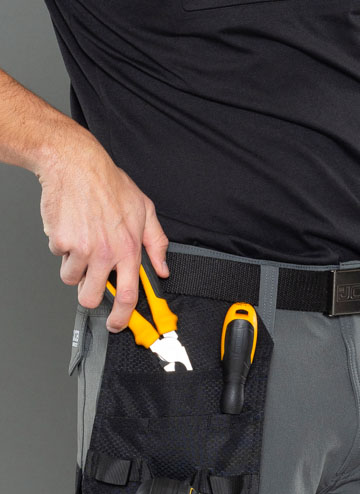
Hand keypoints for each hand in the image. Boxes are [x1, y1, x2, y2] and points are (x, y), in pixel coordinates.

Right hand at [36, 123, 168, 331]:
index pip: (128, 295)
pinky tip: (71, 229)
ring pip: (71, 279)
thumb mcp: (145, 210)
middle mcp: (105, 253)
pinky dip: (62, 248)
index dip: (122, 318)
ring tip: (82, 243)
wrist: (76, 164)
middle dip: (88, 296)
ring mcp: (82, 249)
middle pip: (91, 297)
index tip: (117, 325)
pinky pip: (58, 257)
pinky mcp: (61, 241)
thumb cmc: (110, 184)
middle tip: (89, 282)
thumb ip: (157, 243)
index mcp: (128, 249)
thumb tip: (162, 268)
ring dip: (74, 267)